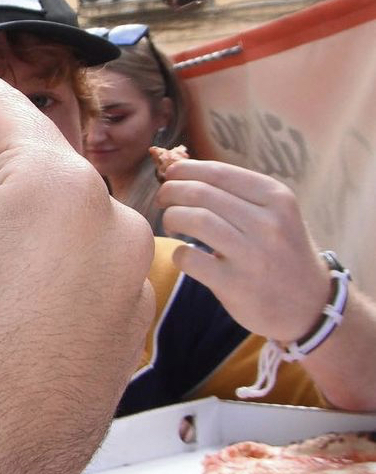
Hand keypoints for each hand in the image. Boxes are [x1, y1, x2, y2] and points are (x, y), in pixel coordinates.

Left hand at [158, 157, 329, 342]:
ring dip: (171, 218)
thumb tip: (181, 169)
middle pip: (201, 193)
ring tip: (171, 223)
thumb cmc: (281, 251)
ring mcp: (253, 255)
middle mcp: (268, 223)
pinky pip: (189, 258)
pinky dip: (178, 253)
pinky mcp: (236, 285)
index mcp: (277, 198)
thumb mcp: (276, 214)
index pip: (218, 172)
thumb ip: (237, 193)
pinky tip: (184, 254)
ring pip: (194, 220)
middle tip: (163, 199)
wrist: (310, 305)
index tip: (170, 175)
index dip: (185, 170)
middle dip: (171, 191)